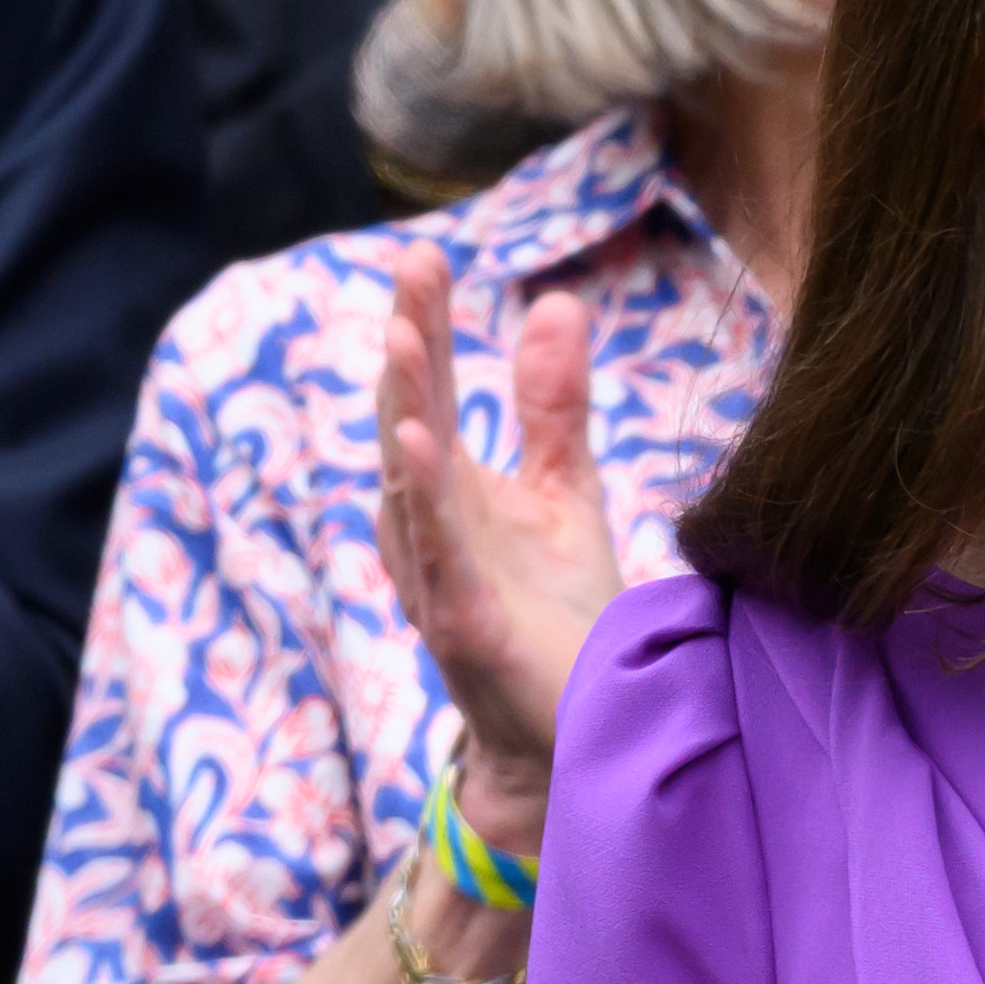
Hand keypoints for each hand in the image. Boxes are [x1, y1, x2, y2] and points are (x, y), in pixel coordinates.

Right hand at [373, 245, 615, 854]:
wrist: (575, 730)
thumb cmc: (559, 612)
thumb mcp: (564, 491)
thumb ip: (552, 405)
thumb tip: (552, 302)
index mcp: (449, 488)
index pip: (431, 391)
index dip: (426, 324)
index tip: (423, 253)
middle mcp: (427, 525)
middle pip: (408, 419)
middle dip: (411, 345)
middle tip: (413, 269)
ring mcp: (437, 574)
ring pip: (411, 481)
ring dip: (409, 407)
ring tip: (410, 337)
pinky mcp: (460, 622)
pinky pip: (437, 552)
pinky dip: (426, 498)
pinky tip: (420, 444)